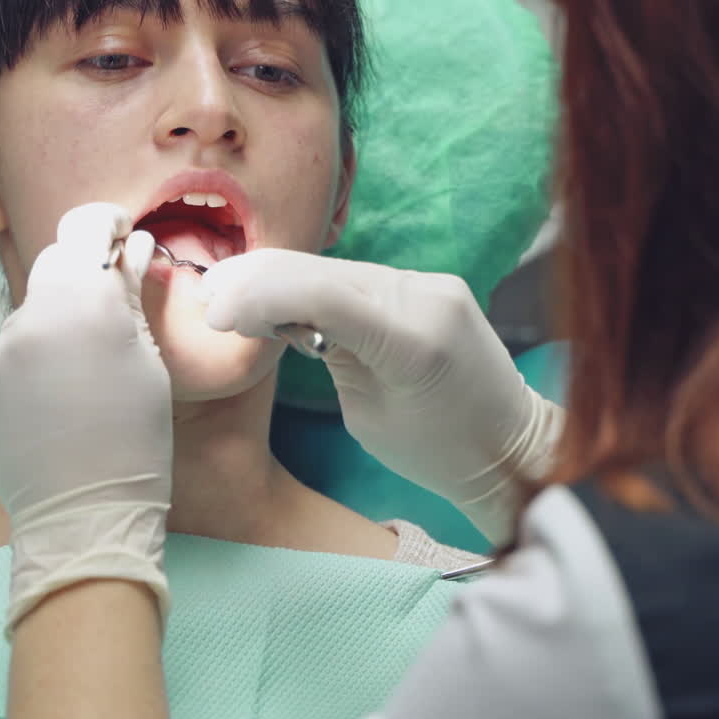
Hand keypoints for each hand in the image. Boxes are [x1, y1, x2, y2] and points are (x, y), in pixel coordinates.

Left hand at [0, 202, 172, 635]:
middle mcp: (30, 313)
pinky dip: (31, 363)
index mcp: (84, 300)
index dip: (104, 224)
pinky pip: (9, 353)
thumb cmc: (136, 438)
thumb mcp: (148, 359)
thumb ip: (130, 294)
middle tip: (111, 306)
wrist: (84, 514)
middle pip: (55, 265)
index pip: (84, 228)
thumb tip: (130, 250)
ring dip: (56, 325)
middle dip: (81, 277)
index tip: (118, 233)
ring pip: (32, 313)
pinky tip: (55, 400)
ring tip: (84, 376)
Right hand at [201, 250, 563, 542]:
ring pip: (334, 267)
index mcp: (414, 340)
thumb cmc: (437, 452)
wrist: (511, 446)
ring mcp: (430, 283)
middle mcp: (426, 296)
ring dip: (279, 278)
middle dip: (257, 280)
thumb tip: (277, 313)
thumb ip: (327, 354)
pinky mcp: (429, 283)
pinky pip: (357, 275)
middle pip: (321, 270)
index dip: (258, 296)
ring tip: (228, 295)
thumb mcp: (365, 415)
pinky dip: (312, 284)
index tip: (214, 316)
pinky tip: (277, 294)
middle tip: (206, 300)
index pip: (321, 293)